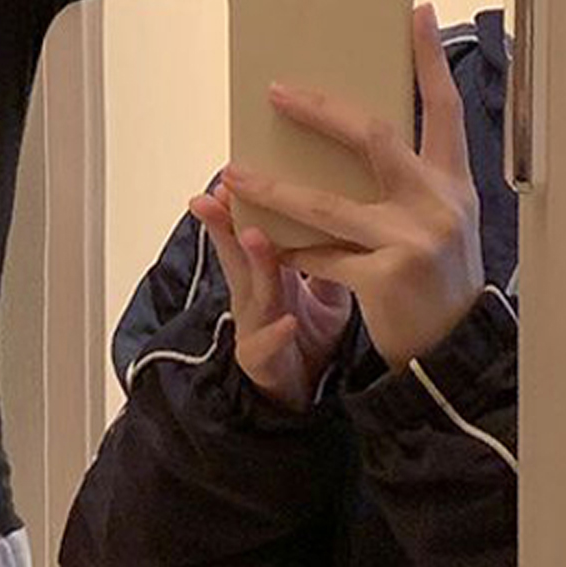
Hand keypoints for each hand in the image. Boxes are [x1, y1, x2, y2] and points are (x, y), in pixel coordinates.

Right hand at [188, 182, 353, 411]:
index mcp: (267, 274)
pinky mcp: (261, 362)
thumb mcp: (323, 289)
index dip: (241, 206)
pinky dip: (275, 334)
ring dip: (253, 264)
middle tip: (215, 193)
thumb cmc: (308, 334)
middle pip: (237, 255)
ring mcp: (253, 328)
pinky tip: (288, 322)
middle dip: (224, 223)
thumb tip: (349, 211)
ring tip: (254, 236)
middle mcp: (253, 296)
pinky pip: (266, 346)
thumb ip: (327, 254)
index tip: (231, 174)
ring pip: (251, 292)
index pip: (250, 232)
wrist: (302, 392)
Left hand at [219, 3, 483, 371]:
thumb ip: (409, 176)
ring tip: (233, 174)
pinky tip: (261, 242)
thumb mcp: (438, 217)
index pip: (444, 107)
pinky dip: (287, 250)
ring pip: (326, 203)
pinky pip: (320, 256)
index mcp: (452, 181)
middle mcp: (438, 203)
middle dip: (319, 110)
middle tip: (275, 91)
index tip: (415, 14)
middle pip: (373, 137)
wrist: (450, 349)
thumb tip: (356, 126)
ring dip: (272, 188)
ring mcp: (413, 240)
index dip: (429, 59)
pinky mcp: (386, 278)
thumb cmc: (435, 275)